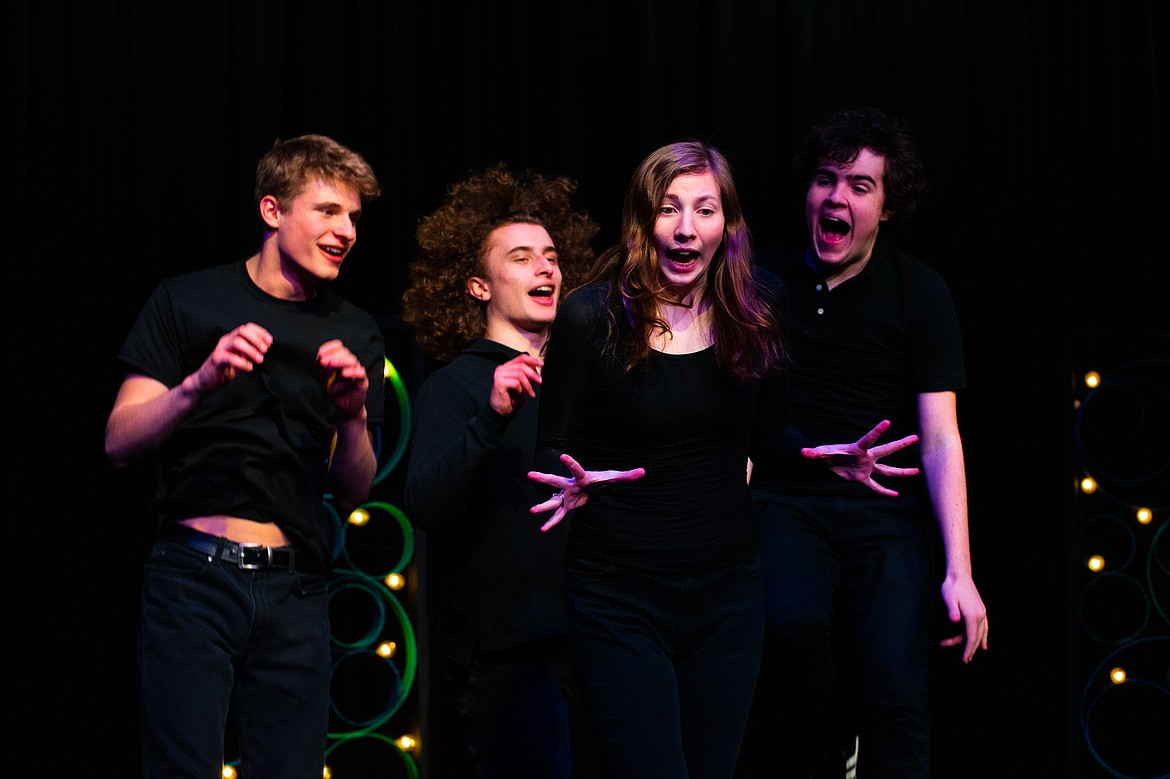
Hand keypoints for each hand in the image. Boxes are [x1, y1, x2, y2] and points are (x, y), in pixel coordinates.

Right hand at [190, 322, 272, 394]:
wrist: (206, 382)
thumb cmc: (224, 370)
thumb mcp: (241, 359)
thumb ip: (250, 353)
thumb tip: (264, 348)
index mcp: (233, 338)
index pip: (247, 327)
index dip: (260, 332)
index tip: (269, 342)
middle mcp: (226, 340)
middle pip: (243, 330)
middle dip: (257, 339)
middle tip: (265, 350)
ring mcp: (220, 349)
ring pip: (237, 341)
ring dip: (251, 350)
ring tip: (259, 359)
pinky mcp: (216, 359)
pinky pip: (229, 357)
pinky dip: (242, 362)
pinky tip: (248, 367)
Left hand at [318, 339, 369, 419]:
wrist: (343, 407)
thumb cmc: (335, 392)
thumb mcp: (325, 379)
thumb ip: (324, 368)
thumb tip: (323, 360)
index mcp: (340, 360)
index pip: (338, 347)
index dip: (330, 348)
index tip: (320, 353)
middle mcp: (349, 364)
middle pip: (345, 352)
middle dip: (333, 355)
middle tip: (324, 362)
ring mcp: (356, 372)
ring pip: (353, 360)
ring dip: (341, 361)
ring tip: (332, 365)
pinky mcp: (362, 381)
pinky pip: (360, 373)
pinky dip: (353, 372)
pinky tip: (344, 374)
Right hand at [490, 354, 542, 415]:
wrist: (500, 409)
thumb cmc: (510, 397)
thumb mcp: (521, 383)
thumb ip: (525, 374)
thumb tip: (535, 366)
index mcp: (507, 367)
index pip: (521, 358)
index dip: (532, 360)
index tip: (541, 364)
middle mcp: (502, 369)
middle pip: (521, 366)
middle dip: (533, 374)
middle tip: (539, 381)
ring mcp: (499, 375)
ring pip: (520, 374)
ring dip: (528, 385)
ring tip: (530, 392)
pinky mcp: (499, 383)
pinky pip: (515, 383)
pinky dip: (520, 389)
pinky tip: (518, 394)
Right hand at [528, 453, 645, 531]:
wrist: (592, 485)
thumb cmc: (602, 479)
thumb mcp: (615, 477)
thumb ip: (628, 475)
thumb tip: (643, 472)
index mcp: (582, 477)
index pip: (576, 469)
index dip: (570, 463)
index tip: (562, 456)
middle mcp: (570, 485)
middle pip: (556, 481)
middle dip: (544, 478)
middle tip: (530, 475)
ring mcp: (566, 496)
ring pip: (553, 501)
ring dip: (543, 506)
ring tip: (532, 511)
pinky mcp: (567, 505)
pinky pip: (558, 515)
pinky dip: (551, 523)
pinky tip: (543, 530)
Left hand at [800, 419, 919, 496]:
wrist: (824, 463)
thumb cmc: (824, 454)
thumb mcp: (819, 453)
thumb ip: (813, 452)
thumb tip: (803, 452)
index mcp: (857, 448)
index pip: (869, 439)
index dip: (877, 431)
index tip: (887, 421)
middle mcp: (866, 457)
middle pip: (886, 450)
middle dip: (900, 444)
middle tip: (916, 437)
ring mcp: (867, 467)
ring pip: (887, 470)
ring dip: (901, 472)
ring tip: (917, 471)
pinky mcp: (862, 478)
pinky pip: (875, 486)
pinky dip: (884, 491)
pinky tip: (895, 494)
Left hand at [939, 574, 988, 662]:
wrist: (960, 576)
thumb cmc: (952, 587)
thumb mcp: (949, 598)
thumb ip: (952, 610)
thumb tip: (954, 621)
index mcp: (972, 615)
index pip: (971, 638)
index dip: (967, 650)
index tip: (964, 660)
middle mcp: (980, 616)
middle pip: (976, 638)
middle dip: (969, 649)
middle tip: (964, 661)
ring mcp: (982, 613)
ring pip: (980, 634)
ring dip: (974, 644)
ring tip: (969, 655)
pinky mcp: (980, 611)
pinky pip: (984, 628)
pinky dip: (983, 637)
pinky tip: (984, 644)